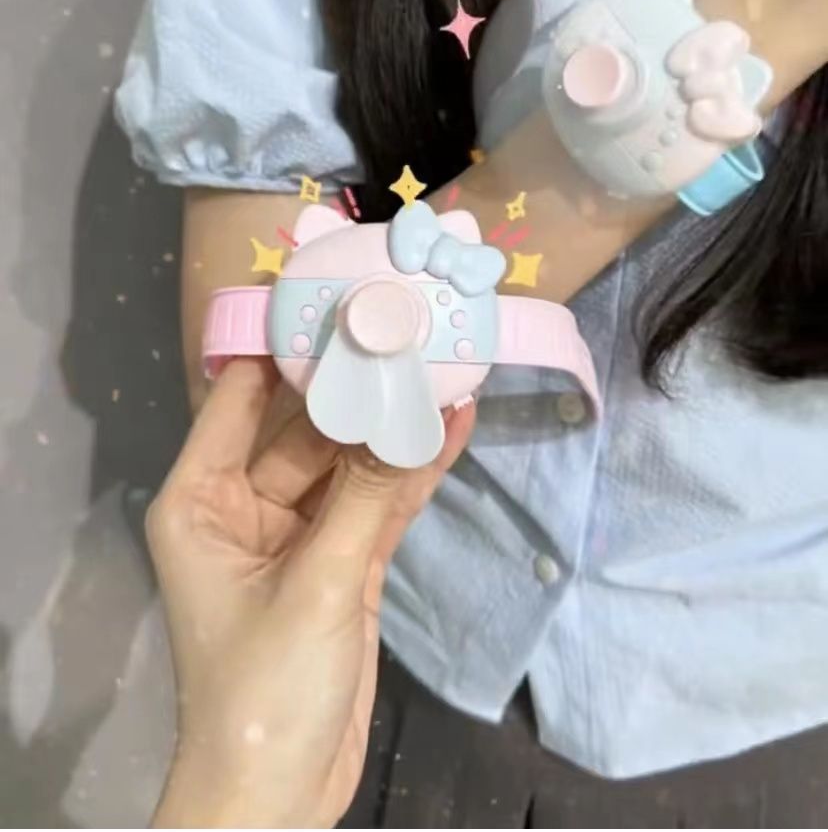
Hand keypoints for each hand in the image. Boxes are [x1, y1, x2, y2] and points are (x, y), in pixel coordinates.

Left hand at [147, 358, 475, 827]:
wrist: (280, 795)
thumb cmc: (263, 690)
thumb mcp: (317, 585)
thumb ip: (369, 497)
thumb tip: (419, 414)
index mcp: (202, 499)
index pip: (241, 398)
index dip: (284, 346)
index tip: (335, 298)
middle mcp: (245, 507)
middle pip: (305, 428)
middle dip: (356, 386)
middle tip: (408, 330)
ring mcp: (298, 535)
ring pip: (349, 465)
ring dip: (392, 428)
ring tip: (443, 368)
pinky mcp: (341, 564)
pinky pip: (376, 504)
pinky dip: (410, 474)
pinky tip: (450, 430)